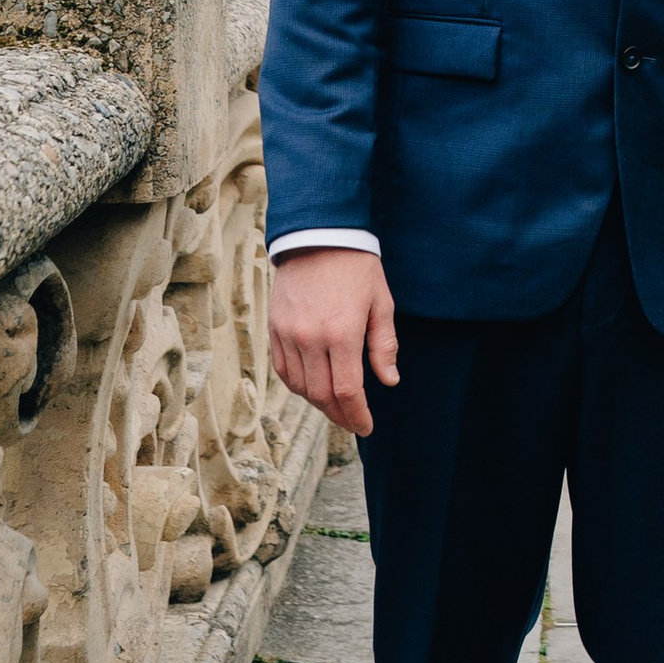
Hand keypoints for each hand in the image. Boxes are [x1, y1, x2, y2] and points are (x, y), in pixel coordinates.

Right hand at [269, 247, 397, 437]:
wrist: (318, 235)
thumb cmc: (357, 268)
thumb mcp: (381, 303)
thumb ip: (384, 346)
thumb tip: (389, 381)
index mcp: (341, 333)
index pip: (347, 391)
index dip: (357, 415)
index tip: (366, 427)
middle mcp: (310, 338)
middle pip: (321, 395)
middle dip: (339, 415)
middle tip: (353, 423)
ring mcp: (288, 334)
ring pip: (300, 386)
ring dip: (318, 403)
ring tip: (336, 407)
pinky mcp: (274, 328)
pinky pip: (284, 369)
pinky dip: (298, 385)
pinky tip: (313, 387)